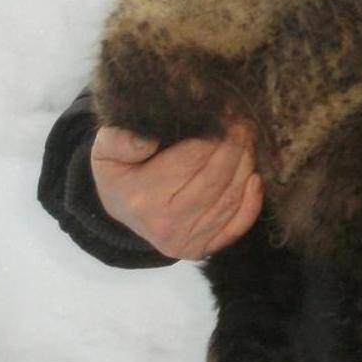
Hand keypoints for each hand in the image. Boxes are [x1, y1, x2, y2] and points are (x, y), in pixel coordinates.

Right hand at [90, 123, 261, 259]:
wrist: (124, 210)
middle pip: (216, 177)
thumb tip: (146, 140)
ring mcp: (185, 240)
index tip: (227, 112)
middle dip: (236, 145)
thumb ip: (120, 140)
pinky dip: (252, 200)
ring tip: (247, 141)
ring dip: (246, 165)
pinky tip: (254, 177)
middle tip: (243, 122)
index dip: (215, 132)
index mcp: (142, 196)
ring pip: (230, 197)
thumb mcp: (107, 151)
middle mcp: (164, 223)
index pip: (192, 158)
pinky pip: (238, 224)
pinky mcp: (201, 249)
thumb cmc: (122, 172)